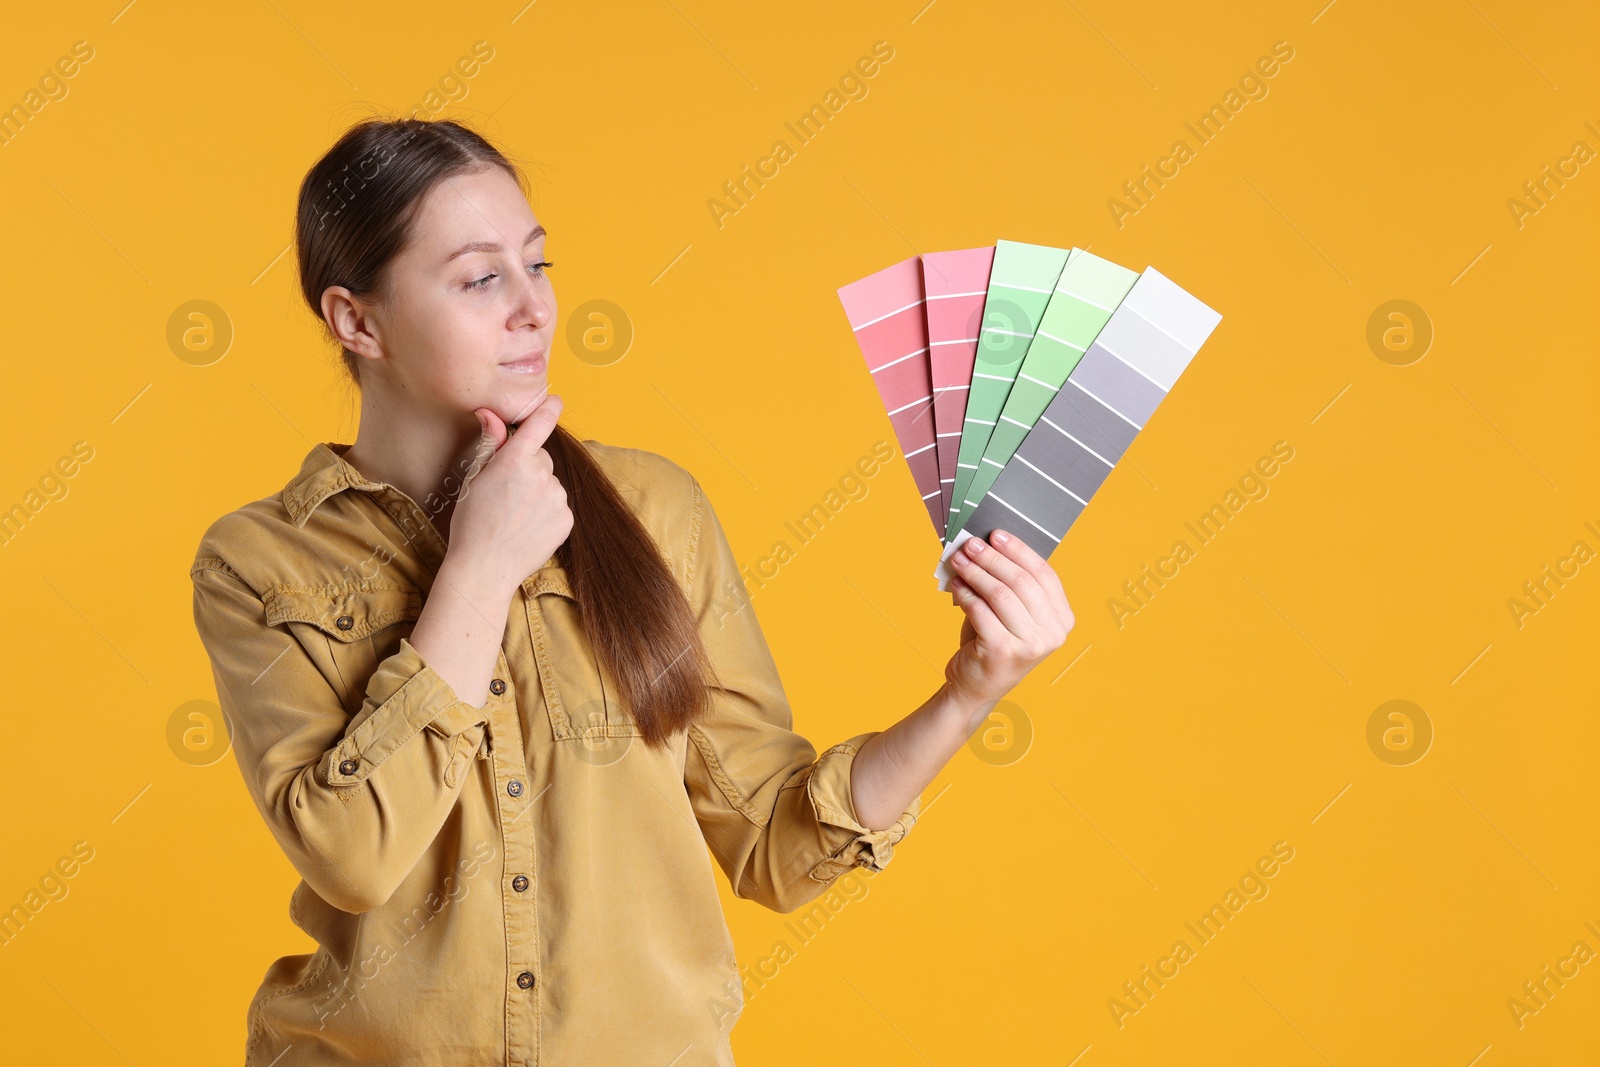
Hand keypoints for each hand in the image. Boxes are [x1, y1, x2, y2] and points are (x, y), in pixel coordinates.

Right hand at [446, 388, 572, 594]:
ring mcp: (557, 498)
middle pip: (542, 458)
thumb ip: (490, 443)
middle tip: (506, 491)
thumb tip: (490, 413)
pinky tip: (527, 526)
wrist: (485, 567)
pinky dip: (546, 511)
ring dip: (538, 491)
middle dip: (528, 467)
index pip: (540, 424)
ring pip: (550, 483)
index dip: (548, 409)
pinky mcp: (567, 519)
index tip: (556, 400)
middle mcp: (542, 475)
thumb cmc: (472, 522)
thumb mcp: (474, 478)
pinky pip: (558, 505)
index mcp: (515, 460)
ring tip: (514, 514)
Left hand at [944, 530, 1073, 711]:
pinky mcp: (1003, 652)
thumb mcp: (1011, 613)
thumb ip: (1010, 583)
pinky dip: (965, 593)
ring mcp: (1030, 645)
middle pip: (1021, 581)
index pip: (1043, 574)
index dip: (1019, 550)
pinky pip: (980, 611)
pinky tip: (956, 585)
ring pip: (1000, 594)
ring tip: (958, 561)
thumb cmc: (993, 641)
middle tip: (970, 545)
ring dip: (975, 572)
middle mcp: (1053, 634)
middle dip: (992, 558)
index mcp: (1062, 619)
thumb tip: (988, 543)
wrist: (976, 686)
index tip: (996, 534)